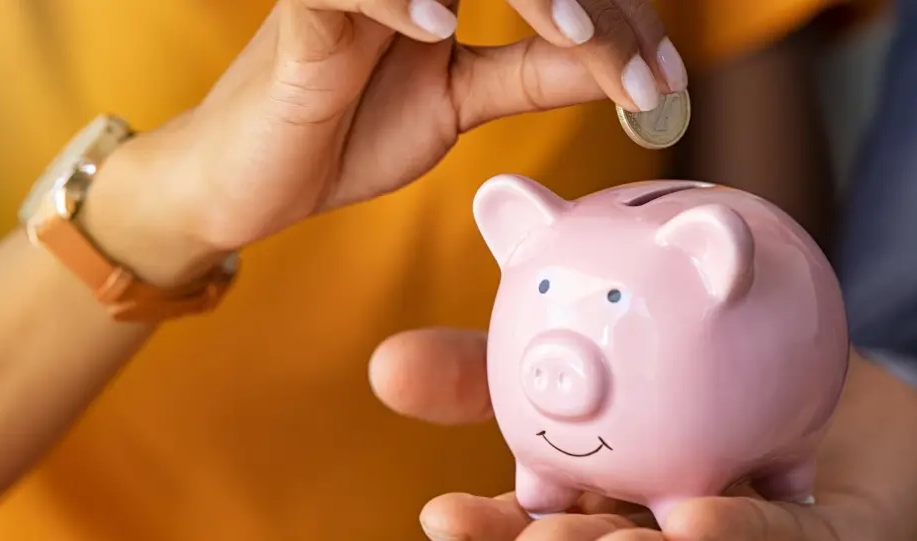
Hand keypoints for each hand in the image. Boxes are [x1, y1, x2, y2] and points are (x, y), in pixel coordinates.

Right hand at [82, 0, 686, 286]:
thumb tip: (623, 68)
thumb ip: (533, 74)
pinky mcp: (300, 10)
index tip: (666, 81)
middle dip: (590, 5)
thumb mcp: (459, 102)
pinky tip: (440, 30)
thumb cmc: (348, 129)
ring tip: (574, 33)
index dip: (616, 19)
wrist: (250, 182)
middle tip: (644, 72)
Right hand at [369, 329, 916, 540]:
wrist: (842, 384)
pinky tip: (695, 523)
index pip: (539, 527)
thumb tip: (385, 363)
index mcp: (608, 508)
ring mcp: (745, 539)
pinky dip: (741, 537)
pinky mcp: (827, 539)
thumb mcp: (598, 352)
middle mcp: (666, 532)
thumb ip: (501, 362)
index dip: (489, 534)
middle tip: (480, 529)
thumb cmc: (707, 376)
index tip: (437, 516)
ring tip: (569, 539)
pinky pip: (784, 539)